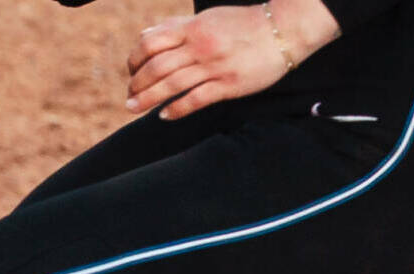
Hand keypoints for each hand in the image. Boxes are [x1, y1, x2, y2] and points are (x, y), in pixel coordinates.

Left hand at [126, 0, 338, 120]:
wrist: (284, 29)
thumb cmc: (244, 24)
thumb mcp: (208, 18)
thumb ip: (176, 28)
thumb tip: (145, 37)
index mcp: (193, 27)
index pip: (150, 43)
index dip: (134, 59)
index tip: (131, 71)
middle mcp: (200, 45)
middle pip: (156, 67)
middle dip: (137, 84)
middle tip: (129, 96)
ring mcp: (214, 66)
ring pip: (171, 84)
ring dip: (148, 99)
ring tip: (134, 108)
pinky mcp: (229, 84)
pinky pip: (195, 99)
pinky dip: (176, 108)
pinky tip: (164, 116)